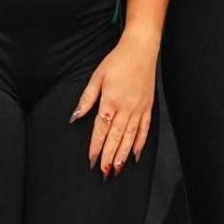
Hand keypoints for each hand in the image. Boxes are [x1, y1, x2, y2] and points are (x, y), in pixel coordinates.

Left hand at [72, 36, 156, 176]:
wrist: (141, 50)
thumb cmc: (116, 62)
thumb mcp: (97, 77)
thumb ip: (87, 99)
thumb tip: (75, 116)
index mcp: (111, 101)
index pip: (101, 129)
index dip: (96, 146)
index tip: (91, 160)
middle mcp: (126, 108)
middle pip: (116, 137)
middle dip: (108, 156)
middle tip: (104, 172)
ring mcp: (139, 109)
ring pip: (130, 137)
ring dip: (123, 155)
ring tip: (117, 169)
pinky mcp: (148, 108)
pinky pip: (145, 129)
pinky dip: (140, 143)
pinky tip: (135, 155)